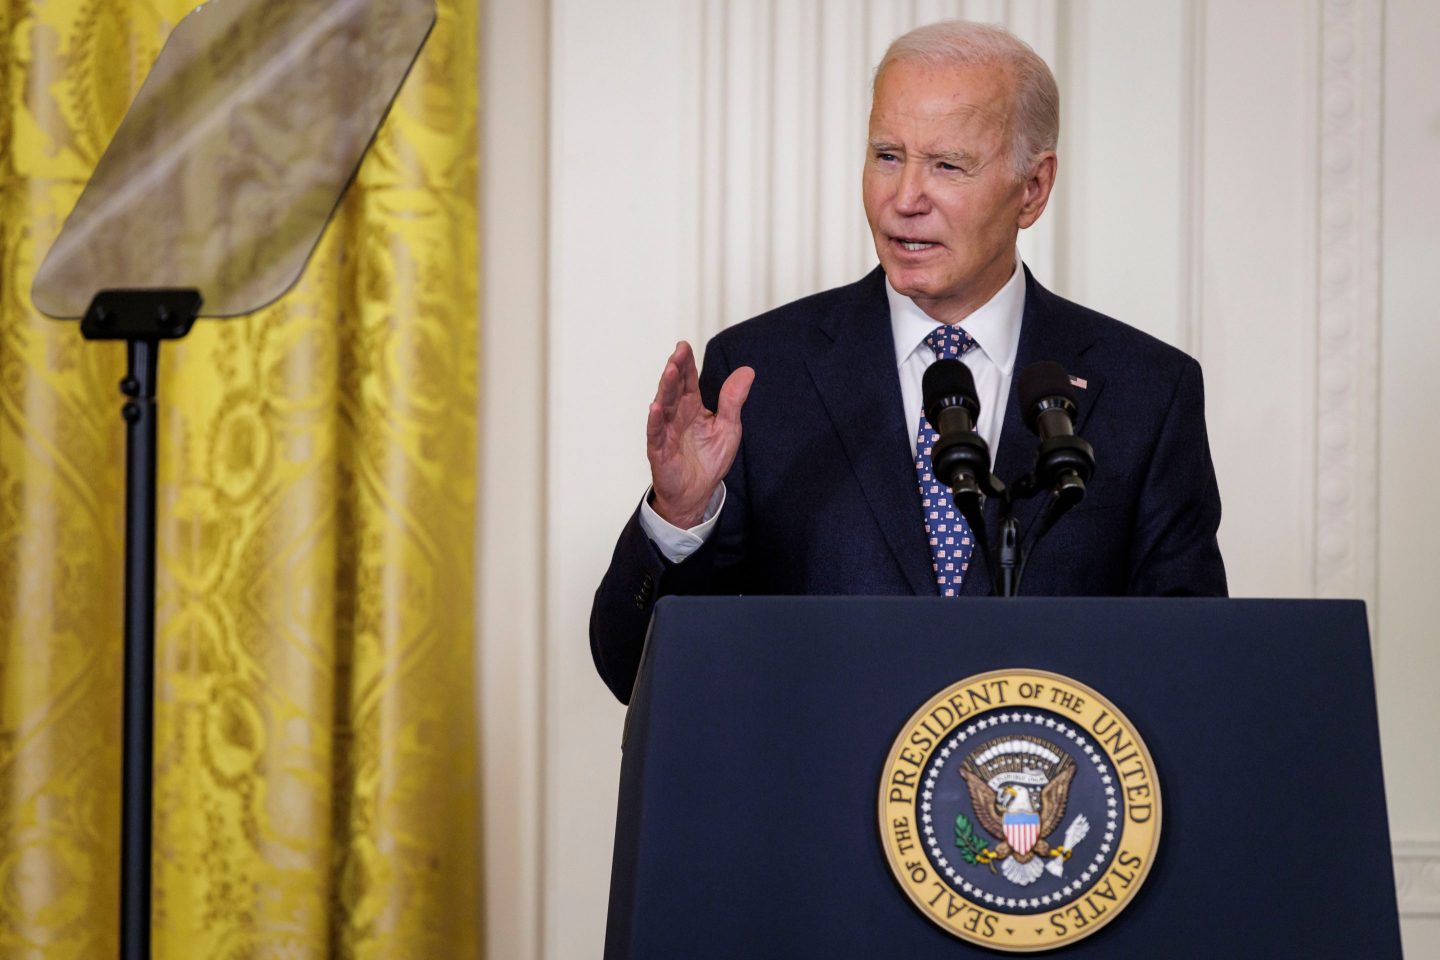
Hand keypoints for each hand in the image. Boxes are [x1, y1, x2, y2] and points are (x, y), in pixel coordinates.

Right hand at [645, 341, 754, 527]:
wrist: (697, 493)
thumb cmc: (709, 460)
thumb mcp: (728, 427)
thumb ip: (733, 400)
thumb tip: (747, 371)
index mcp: (692, 407)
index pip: (688, 380)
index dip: (685, 364)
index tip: (684, 346)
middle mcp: (676, 415)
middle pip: (674, 388)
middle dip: (675, 369)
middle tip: (678, 352)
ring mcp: (665, 432)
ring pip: (664, 406)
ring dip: (665, 388)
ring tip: (669, 371)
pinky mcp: (659, 451)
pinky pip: (655, 434)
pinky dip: (654, 421)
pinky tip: (655, 407)